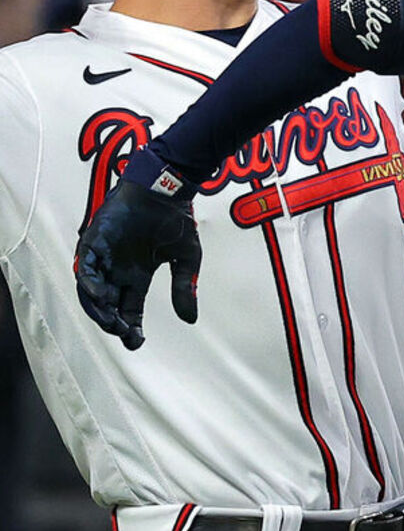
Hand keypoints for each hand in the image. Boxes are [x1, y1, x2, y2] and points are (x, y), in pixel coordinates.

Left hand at [75, 179, 200, 349]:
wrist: (166, 187)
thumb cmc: (176, 217)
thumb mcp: (186, 259)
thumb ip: (183, 288)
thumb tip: (189, 320)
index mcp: (138, 274)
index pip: (130, 309)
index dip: (133, 328)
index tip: (137, 342)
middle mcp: (118, 269)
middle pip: (109, 305)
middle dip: (115, 323)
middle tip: (125, 334)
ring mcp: (105, 256)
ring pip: (92, 291)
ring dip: (100, 309)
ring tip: (111, 321)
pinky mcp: (94, 241)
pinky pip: (85, 267)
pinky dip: (90, 284)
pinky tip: (101, 296)